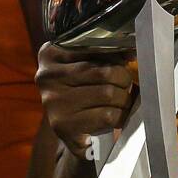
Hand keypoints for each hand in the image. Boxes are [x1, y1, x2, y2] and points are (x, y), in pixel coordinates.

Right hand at [36, 41, 135, 158]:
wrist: (71, 131)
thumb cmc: (82, 92)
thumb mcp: (86, 67)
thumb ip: (105, 54)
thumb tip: (130, 52)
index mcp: (50, 54)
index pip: (94, 47)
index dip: (116, 56)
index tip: (126, 61)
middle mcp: (47, 76)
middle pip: (105, 72)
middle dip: (123, 80)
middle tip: (125, 86)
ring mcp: (53, 102)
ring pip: (108, 93)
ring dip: (124, 100)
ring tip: (122, 102)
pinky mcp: (64, 125)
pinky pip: (107, 115)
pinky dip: (119, 116)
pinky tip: (116, 117)